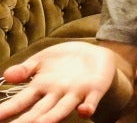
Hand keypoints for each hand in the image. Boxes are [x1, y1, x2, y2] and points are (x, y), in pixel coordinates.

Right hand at [0, 42, 117, 121]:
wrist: (95, 53)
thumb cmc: (64, 60)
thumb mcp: (42, 60)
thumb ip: (25, 69)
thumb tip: (6, 75)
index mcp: (41, 86)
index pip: (21, 101)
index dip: (7, 110)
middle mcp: (56, 93)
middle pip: (39, 111)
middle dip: (27, 121)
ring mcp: (75, 93)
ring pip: (62, 108)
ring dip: (53, 117)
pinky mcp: (95, 89)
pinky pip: (91, 100)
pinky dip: (88, 106)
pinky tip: (83, 110)